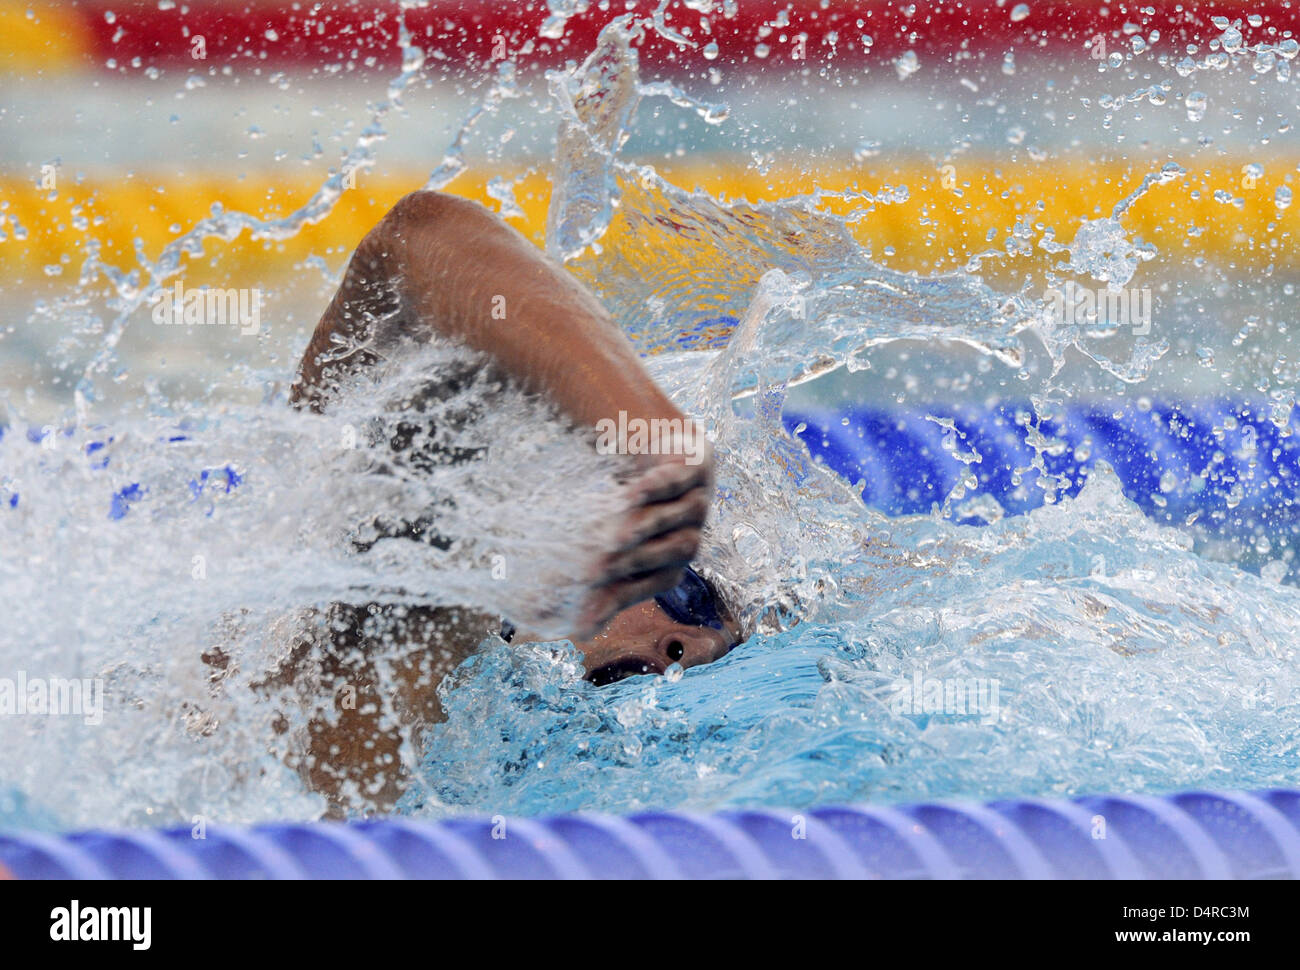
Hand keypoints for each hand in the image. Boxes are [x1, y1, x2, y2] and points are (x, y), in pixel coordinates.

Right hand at [572, 439, 714, 638]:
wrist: (658, 443)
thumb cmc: (626, 500)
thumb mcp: (609, 543)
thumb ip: (600, 582)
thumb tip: (580, 633)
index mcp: (675, 557)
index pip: (657, 580)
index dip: (626, 594)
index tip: (590, 605)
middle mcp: (692, 532)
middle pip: (671, 553)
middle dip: (634, 561)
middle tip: (595, 569)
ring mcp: (699, 499)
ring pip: (684, 519)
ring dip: (653, 526)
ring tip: (617, 535)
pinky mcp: (698, 465)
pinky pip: (679, 481)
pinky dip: (658, 487)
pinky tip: (633, 493)